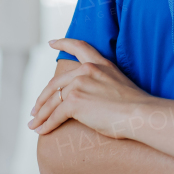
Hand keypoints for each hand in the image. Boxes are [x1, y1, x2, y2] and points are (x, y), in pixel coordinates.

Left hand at [29, 39, 154, 138]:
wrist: (140, 114)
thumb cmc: (135, 107)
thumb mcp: (118, 85)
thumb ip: (101, 85)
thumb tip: (89, 98)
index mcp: (100, 64)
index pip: (79, 47)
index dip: (63, 43)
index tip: (51, 42)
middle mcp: (87, 70)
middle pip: (56, 82)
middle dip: (42, 98)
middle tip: (35, 109)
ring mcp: (80, 84)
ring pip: (52, 100)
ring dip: (41, 115)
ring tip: (34, 124)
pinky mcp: (75, 101)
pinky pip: (55, 115)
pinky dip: (47, 125)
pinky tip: (42, 131)